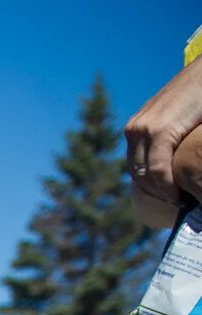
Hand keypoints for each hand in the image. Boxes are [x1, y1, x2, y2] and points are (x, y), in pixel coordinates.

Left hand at [128, 58, 201, 206]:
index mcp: (136, 127)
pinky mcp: (159, 130)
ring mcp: (143, 129)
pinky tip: (180, 195)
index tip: (168, 198)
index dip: (150, 185)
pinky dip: (167, 186)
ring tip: (180, 202)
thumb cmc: (200, 95)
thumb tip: (175, 159)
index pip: (136, 166)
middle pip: (137, 173)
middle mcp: (134, 129)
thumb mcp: (179, 118)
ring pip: (145, 175)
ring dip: (162, 192)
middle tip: (175, 204)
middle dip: (155, 192)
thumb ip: (171, 137)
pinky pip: (157, 169)